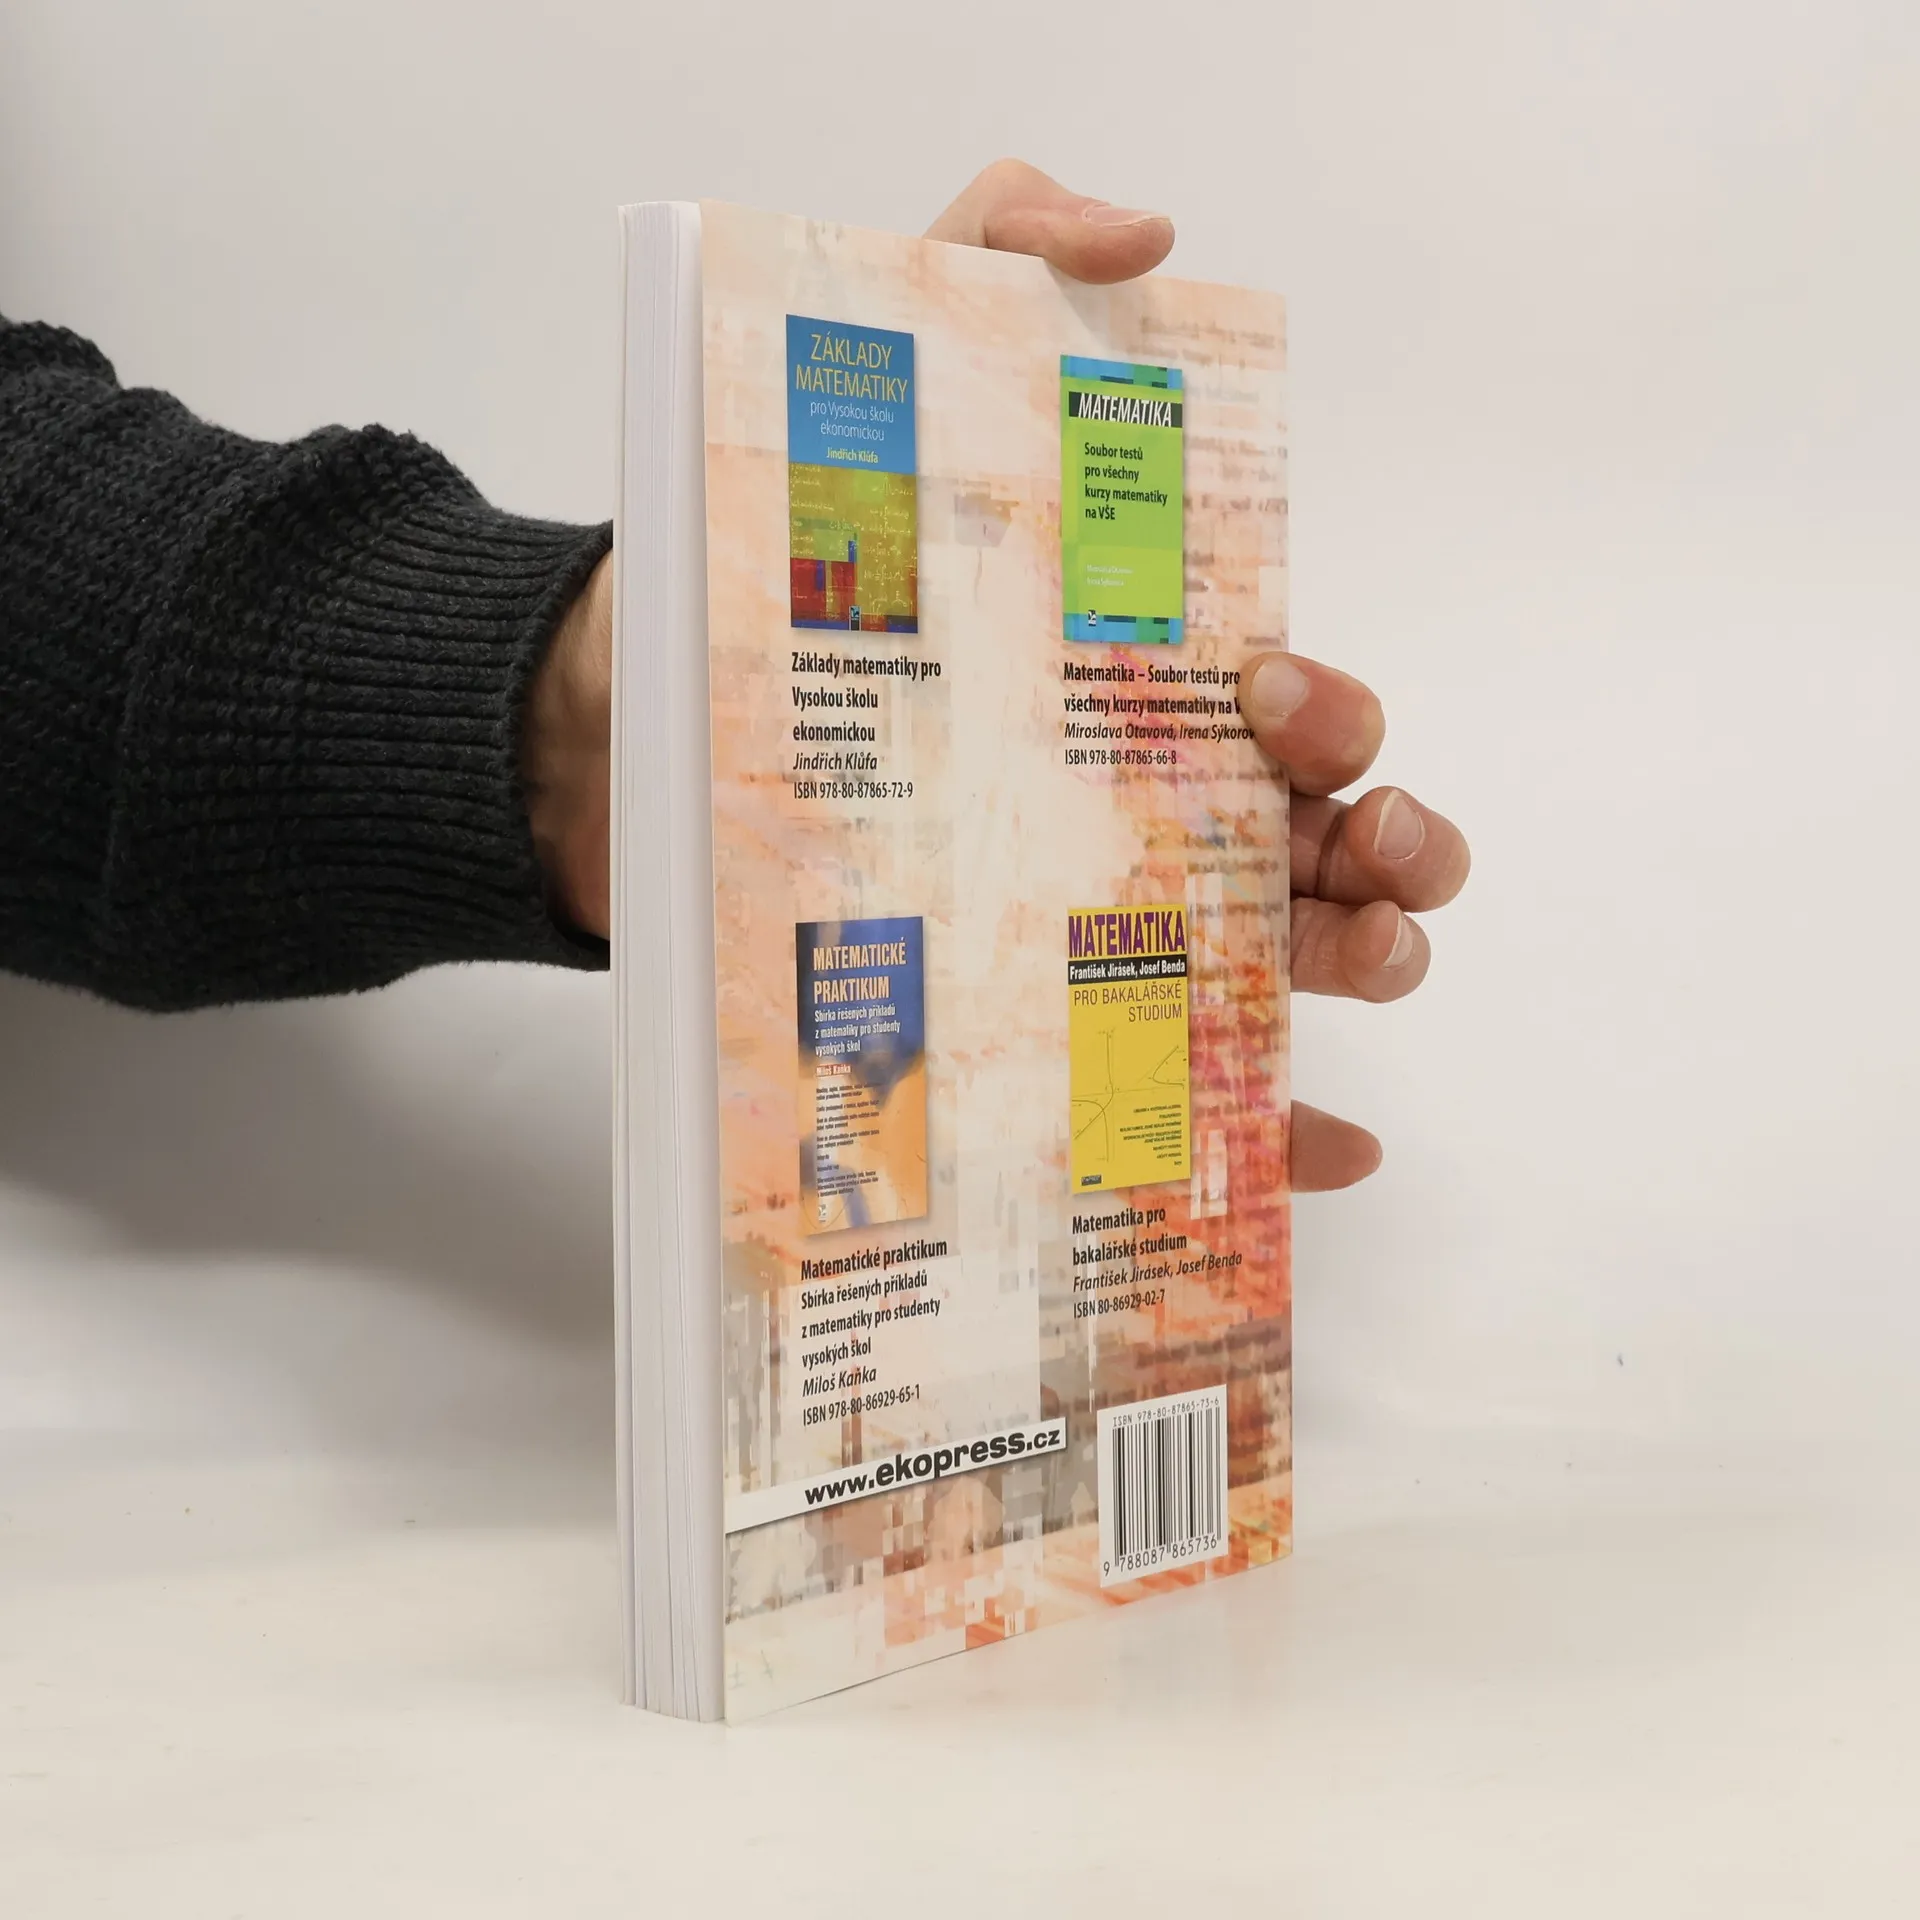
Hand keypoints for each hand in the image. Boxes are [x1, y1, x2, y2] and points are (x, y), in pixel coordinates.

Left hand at [525, 161, 1469, 1192]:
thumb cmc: (760, 575)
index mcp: (1135, 686)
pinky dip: (1263, 1124)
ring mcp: (1085, 922)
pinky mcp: (1015, 1019)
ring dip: (1361, 965)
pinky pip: (1169, 1089)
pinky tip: (1326, 1144)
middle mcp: (1136, 808)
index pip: (1298, 707)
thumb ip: (991, 256)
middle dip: (1393, 844)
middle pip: (1324, 841)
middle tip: (1362, 845)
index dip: (1336, 709)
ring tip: (1359, 958)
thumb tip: (1145, 236)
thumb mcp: (874, 378)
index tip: (1273, 696)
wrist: (604, 728)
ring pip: (1280, 962)